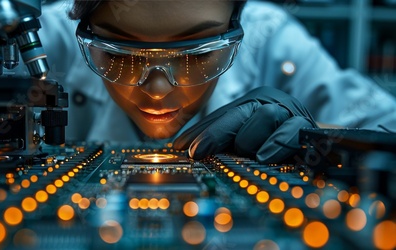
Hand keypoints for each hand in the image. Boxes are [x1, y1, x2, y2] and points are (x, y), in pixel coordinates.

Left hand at [173, 86, 316, 162]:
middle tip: (197, 152)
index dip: (200, 132)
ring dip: (250, 138)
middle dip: (214, 134)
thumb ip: (224, 143)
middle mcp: (269, 102)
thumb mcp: (249, 139)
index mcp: (251, 103)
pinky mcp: (308, 126)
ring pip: (264, 115)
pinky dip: (276, 143)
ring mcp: (289, 112)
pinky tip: (264, 156)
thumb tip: (188, 151)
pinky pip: (291, 130)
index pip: (220, 116)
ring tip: (245, 153)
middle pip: (237, 114)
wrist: (321, 143)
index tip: (181, 148)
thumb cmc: (278, 141)